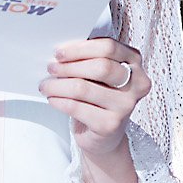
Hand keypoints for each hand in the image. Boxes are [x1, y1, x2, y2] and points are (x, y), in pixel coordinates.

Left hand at [39, 37, 148, 159]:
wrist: (105, 134)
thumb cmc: (100, 96)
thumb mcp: (100, 73)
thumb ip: (89, 58)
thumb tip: (61, 51)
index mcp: (134, 62)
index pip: (109, 47)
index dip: (80, 48)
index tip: (59, 52)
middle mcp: (137, 84)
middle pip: (100, 67)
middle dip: (69, 66)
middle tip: (51, 68)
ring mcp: (125, 106)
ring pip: (83, 88)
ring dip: (58, 85)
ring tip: (46, 86)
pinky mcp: (110, 125)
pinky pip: (76, 107)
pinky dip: (59, 101)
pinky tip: (52, 99)